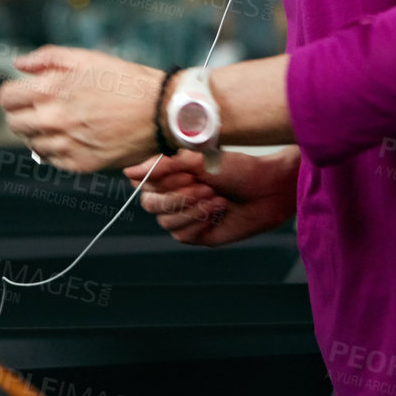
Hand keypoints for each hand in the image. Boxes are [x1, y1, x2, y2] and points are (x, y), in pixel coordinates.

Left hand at [0, 46, 164, 172]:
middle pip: (14, 123)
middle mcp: (53, 119)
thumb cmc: (124, 81)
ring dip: (39, 132)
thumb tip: (19, 65)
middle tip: (41, 108)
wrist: (159, 112)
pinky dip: (55, 149)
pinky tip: (71, 137)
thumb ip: (46, 58)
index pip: (6, 98)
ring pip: (31, 143)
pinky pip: (51, 160)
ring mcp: (65, 145)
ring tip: (62, 122)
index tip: (23, 93)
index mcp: (51, 90)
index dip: (13, 94)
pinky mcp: (79, 164)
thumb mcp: (85, 57)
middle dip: (22, 113)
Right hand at [123, 147, 298, 246]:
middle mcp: (174, 195)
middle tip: (205, 186)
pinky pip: (182, 235)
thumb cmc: (236, 168)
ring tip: (216, 198)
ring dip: (192, 209)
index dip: (162, 180)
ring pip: (166, 222)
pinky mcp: (198, 234)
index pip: (143, 183)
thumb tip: (128, 171)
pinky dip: (199, 222)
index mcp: (171, 174)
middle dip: (178, 196)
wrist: (267, 189)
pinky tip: (218, 211)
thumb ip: (163, 165)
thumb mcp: (198, 160)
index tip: (188, 172)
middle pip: (150, 205)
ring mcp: (185, 216)